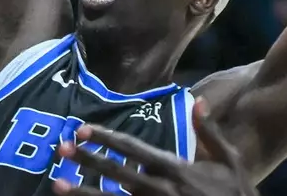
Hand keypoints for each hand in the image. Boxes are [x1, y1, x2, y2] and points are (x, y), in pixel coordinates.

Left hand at [54, 102, 254, 195]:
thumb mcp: (230, 163)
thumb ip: (210, 133)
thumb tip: (198, 100)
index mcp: (175, 169)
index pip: (133, 149)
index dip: (106, 138)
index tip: (82, 129)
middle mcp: (159, 190)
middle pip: (115, 173)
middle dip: (85, 160)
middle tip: (60, 150)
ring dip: (82, 193)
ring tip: (56, 185)